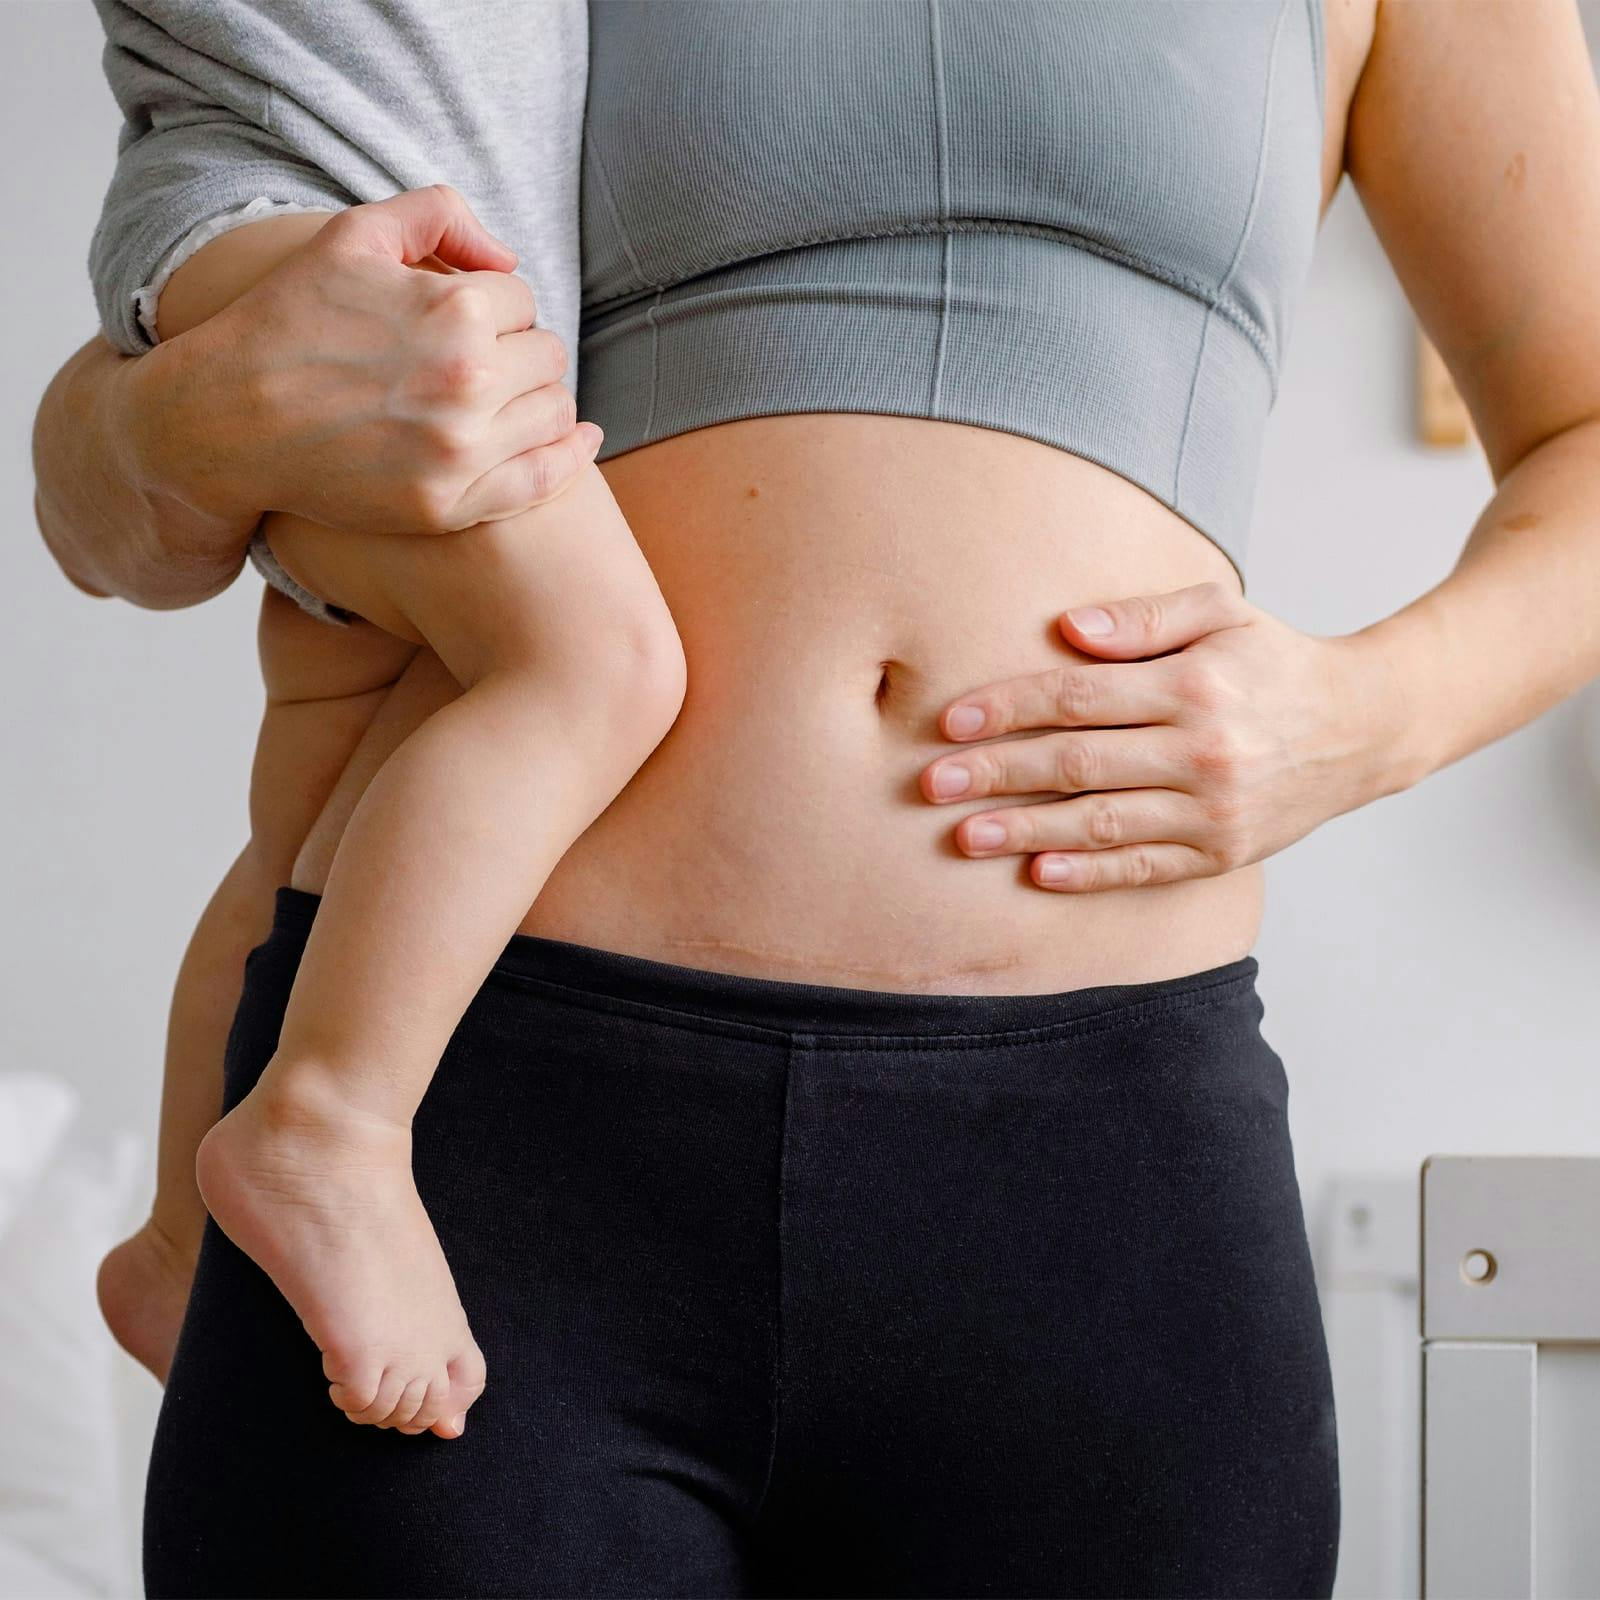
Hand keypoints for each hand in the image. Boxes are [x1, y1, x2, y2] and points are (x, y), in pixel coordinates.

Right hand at [135, 183, 598, 535]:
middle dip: (516, 349)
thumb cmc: (287, 322)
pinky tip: (579, 438)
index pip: (520, 299)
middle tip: (475, 359)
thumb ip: (439, 215)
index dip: (490, 304)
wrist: (225, 421)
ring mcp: (461, 450)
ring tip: (500, 395)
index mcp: (453, 311)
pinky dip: (571, 454)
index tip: (455, 319)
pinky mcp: (450, 504)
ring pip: (555, 411)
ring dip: (537, 397)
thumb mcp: (352, 235)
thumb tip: (506, 255)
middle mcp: (468, 382)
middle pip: (546, 355)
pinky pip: (546, 477)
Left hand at [918, 580, 1409, 891]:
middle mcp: (1202, 751)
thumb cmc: (1273, 661)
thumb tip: (1066, 628)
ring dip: (1025, 831)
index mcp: (1194, 684)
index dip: (1008, 709)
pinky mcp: (1220, 854)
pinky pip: (1142, 868)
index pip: (1078, 698)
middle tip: (932, 783)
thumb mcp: (1221, 612)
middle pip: (1076, 764)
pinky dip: (1088, 874)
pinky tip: (1036, 872)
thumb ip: (1143, 618)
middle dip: (997, 774)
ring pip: (1100, 823)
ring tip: (964, 834)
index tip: (950, 722)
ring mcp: (1212, 810)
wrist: (1363, 727)